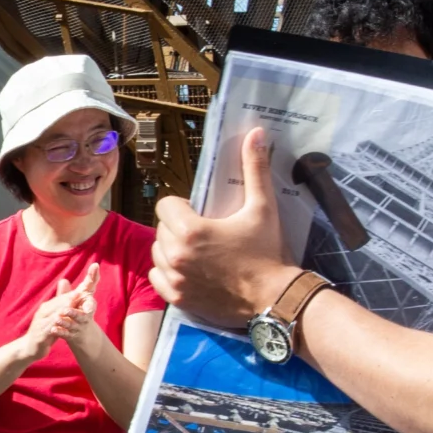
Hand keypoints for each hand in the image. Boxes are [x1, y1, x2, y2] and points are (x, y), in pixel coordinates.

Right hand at [15, 274, 95, 363]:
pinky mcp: (39, 336)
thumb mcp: (52, 316)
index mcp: (46, 308)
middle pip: (56, 305)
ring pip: (53, 316)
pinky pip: (49, 330)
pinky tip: (64, 326)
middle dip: (68, 300)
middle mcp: (42, 314)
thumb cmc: (44, 330)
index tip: (82, 290)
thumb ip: (60, 303)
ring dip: (63, 312)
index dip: (70, 294)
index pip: (59, 299)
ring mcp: (40, 324)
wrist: (29, 347)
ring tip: (73, 308)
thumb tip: (65, 283)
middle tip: (80, 294)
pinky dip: (57, 327)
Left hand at [151, 127, 297, 328]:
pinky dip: (167, 272)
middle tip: (203, 231)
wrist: (275, 298)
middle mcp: (176, 255)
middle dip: (177, 226)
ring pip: (157, 253)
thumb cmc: (268, 253)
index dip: (181, 206)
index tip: (200, 213)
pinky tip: (189, 270)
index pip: (165, 206)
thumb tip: (255, 133)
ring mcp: (175, 279)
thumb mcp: (263, 207)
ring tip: (196, 250)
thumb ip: (255, 169)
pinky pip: (157, 277)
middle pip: (161, 228)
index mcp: (191, 231)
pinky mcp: (177, 299)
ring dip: (171, 248)